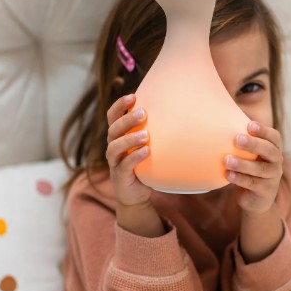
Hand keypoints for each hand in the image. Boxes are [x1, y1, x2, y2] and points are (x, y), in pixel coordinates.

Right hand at [106, 93, 151, 207]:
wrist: (136, 194)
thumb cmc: (143, 165)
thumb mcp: (145, 146)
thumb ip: (153, 131)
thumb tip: (178, 112)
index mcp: (117, 136)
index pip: (112, 116)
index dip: (119, 105)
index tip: (133, 96)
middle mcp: (113, 147)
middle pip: (114, 129)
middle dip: (127, 119)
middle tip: (143, 113)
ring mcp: (114, 162)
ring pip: (115, 147)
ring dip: (130, 138)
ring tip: (146, 135)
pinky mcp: (120, 176)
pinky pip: (124, 165)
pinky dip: (134, 157)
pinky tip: (146, 151)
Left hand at [223, 120, 282, 215]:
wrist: (255, 198)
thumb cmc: (249, 167)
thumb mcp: (248, 154)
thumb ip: (241, 139)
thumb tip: (220, 115)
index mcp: (273, 148)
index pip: (274, 137)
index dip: (263, 130)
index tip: (249, 125)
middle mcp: (276, 161)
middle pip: (269, 151)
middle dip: (254, 144)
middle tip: (237, 139)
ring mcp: (272, 177)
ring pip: (260, 169)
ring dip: (243, 164)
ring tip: (227, 160)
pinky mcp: (265, 191)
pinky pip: (253, 184)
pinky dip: (240, 178)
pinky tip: (227, 174)